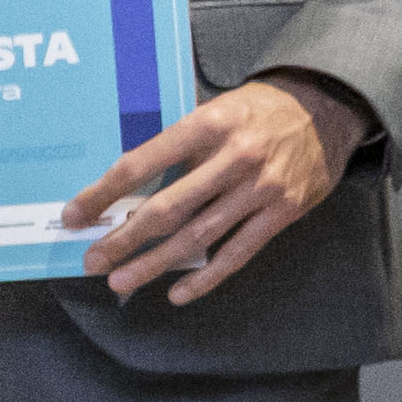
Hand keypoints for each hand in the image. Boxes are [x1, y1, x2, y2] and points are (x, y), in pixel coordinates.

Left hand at [68, 71, 368, 305]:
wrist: (326, 108)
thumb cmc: (256, 109)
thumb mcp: (214, 109)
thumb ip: (176, 144)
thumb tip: (124, 182)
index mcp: (206, 126)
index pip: (141, 164)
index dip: (103, 193)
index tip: (75, 214)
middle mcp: (233, 158)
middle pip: (167, 208)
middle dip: (123, 239)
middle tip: (92, 260)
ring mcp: (260, 188)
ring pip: (198, 236)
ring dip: (155, 263)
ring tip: (121, 281)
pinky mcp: (283, 212)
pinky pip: (238, 252)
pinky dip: (207, 277)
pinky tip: (178, 293)